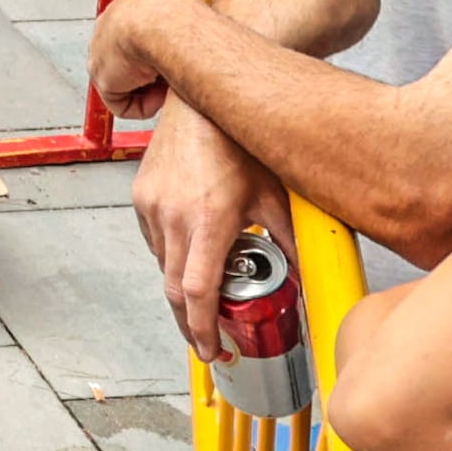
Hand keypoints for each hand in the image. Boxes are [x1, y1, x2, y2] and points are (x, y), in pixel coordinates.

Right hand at [126, 86, 285, 346]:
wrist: (199, 100)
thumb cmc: (236, 141)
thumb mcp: (273, 196)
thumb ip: (292, 242)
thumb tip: (310, 278)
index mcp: (207, 220)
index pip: (197, 292)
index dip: (203, 329)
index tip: (213, 349)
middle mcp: (172, 216)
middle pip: (173, 290)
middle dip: (190, 323)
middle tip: (209, 341)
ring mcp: (151, 205)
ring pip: (162, 265)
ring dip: (181, 286)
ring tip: (208, 294)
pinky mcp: (141, 195)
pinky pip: (153, 240)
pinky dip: (170, 255)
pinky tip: (192, 250)